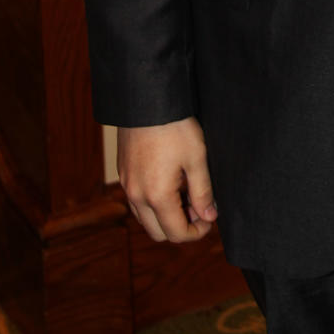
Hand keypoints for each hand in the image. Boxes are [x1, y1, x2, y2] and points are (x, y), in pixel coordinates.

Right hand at [117, 117, 216, 242]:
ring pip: (145, 218)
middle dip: (180, 227)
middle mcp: (136, 195)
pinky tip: (169, 181)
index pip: (175, 233)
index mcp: (156, 196)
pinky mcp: (123, 172)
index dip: (196, 233)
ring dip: (165, 216)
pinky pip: (137, 201)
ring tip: (186, 192)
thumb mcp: (197, 158)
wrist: (147, 99)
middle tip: (199, 207)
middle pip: (158, 232)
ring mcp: (126, 184)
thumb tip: (208, 217)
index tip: (210, 219)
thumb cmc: (175, 127)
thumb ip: (203, 192)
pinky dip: (153, 203)